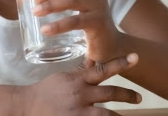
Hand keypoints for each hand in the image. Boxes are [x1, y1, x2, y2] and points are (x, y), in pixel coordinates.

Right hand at [19, 53, 140, 115]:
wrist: (28, 106)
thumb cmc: (46, 91)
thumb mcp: (64, 77)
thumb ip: (81, 71)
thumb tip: (93, 60)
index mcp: (78, 80)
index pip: (102, 68)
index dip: (120, 63)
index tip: (135, 57)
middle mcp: (80, 94)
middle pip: (110, 93)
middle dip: (127, 95)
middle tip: (139, 98)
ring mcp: (78, 112)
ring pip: (106, 114)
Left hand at [31, 0, 121, 61]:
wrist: (112, 46)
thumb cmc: (91, 24)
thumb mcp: (80, 7)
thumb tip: (35, 0)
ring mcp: (98, 7)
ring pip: (71, 1)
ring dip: (51, 5)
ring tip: (36, 12)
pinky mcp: (98, 23)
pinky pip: (75, 21)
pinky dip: (58, 25)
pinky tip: (45, 30)